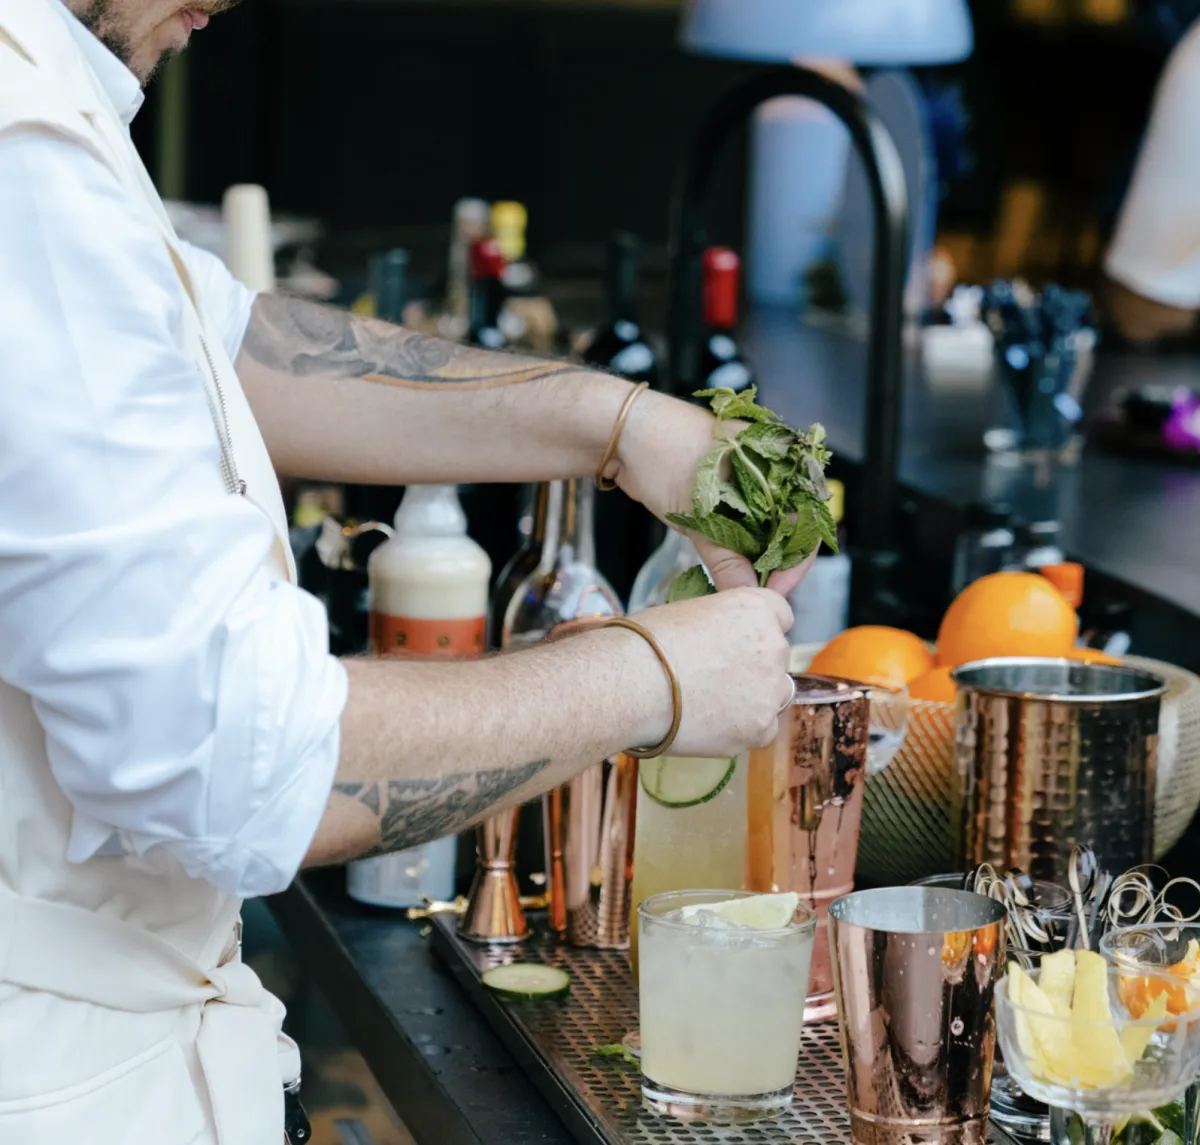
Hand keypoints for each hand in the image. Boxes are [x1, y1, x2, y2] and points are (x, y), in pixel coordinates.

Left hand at [610, 388, 811, 595]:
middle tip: (758, 594)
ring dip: (755, 559)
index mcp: (774, 461)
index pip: (805, 517)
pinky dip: (737, 548)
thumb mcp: (698, 511)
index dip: (795, 559)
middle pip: (787, 528)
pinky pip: (740, 526)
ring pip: (763, 530)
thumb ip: (725, 558)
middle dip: (775, 563)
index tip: (777, 590)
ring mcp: (744, 482)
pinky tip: (730, 571)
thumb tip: (746, 594)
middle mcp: (766, 471)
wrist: (621, 433)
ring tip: (743, 587)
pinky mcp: (722, 493)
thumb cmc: (662, 451)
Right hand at [635, 588, 793, 756]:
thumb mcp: (686, 612)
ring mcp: (770, 690)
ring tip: (708, 703)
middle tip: (713, 676)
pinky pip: (761, 729)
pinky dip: (740, 729)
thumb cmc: (645, 642)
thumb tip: (714, 640)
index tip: (735, 641)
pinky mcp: (760, 728)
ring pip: (772, 694)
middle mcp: (774, 647)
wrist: (631, 684)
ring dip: (750, 697)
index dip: (755, 629)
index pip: (779, 615)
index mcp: (756, 609)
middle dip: (752, 665)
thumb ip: (717, 625)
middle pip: (776, 657)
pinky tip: (708, 724)